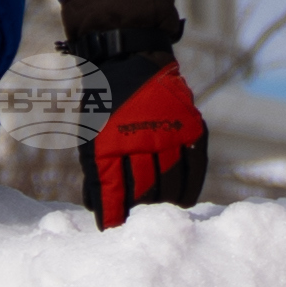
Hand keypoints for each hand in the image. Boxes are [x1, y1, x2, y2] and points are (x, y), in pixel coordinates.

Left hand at [56, 0, 209, 230]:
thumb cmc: (103, 100)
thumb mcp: (90, 133)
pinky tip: (186, 202)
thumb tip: (100, 210)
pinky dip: (191, 187)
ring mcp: (169, 133)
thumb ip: (97, 172)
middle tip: (140, 228)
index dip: (114, 216)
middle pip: (145, 193)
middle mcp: (141, 141)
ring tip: (161, 218)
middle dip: (141, 213)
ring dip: (166, 205)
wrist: (127, 54)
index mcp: (109, 143)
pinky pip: (195, 166)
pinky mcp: (190, 126)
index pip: (114, 193)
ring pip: (172, 183)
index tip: (113, 232)